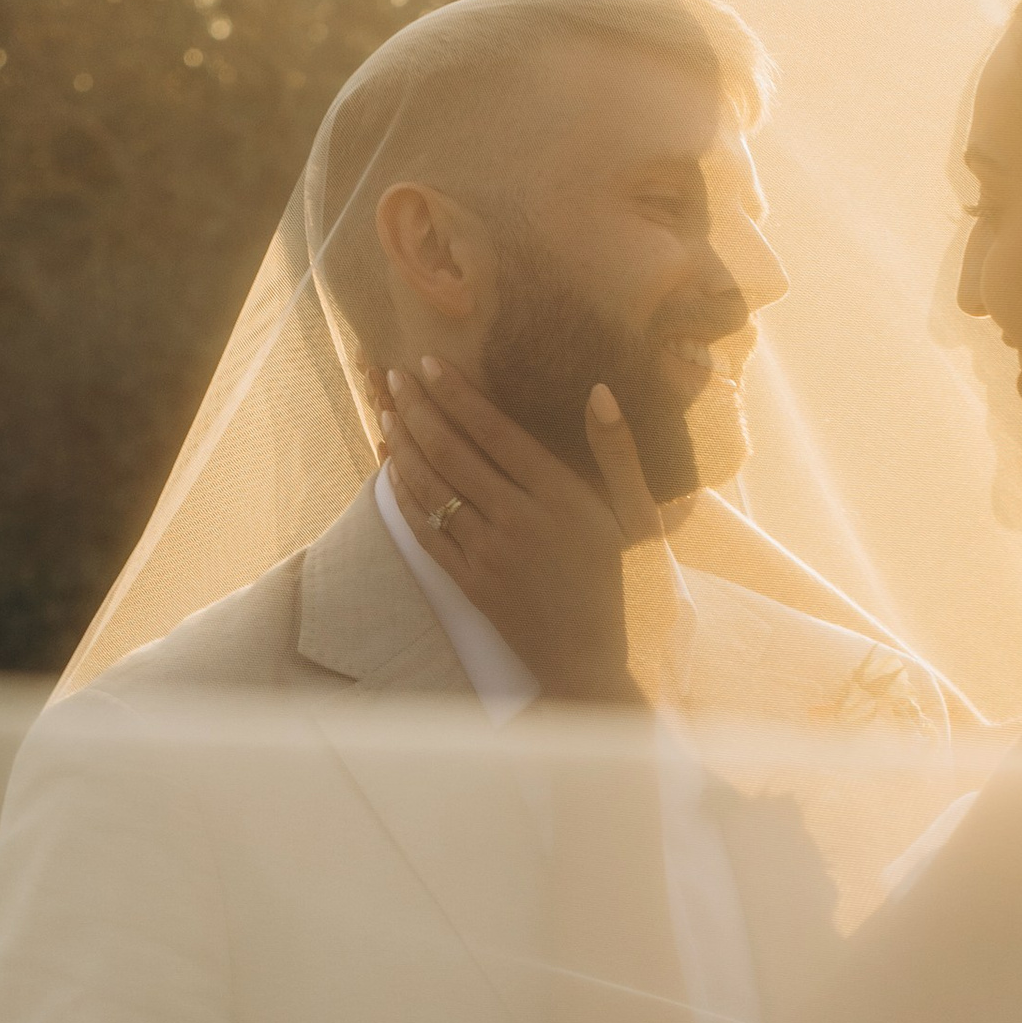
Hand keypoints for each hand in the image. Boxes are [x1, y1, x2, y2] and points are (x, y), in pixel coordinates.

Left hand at [383, 356, 674, 705]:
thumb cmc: (616, 581)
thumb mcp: (633, 514)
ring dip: (404, 446)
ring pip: (433, 488)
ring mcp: (491, 554)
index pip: (496, 432)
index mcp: (562, 497)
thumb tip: (600, 391)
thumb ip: (616, 450)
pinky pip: (425, 531)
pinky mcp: (469, 583)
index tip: (429, 364)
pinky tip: (391, 469)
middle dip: (419, 409)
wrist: (589, 658)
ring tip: (388, 413)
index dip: (458, 394)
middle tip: (395, 377)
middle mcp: (521, 521)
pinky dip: (404, 496)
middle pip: (454, 453)